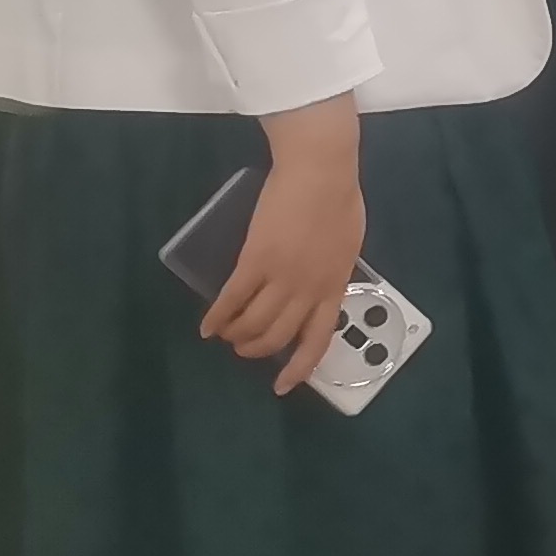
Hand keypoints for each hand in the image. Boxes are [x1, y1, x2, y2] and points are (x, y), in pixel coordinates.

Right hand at [205, 96, 364, 395]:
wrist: (321, 171)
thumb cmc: (339, 198)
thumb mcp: (348, 243)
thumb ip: (334, 268)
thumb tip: (323, 282)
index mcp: (335, 285)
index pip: (319, 339)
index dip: (299, 367)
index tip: (283, 384)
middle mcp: (309, 289)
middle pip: (279, 336)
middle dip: (258, 350)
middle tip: (243, 348)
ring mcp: (282, 277)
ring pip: (254, 323)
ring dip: (236, 335)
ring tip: (225, 336)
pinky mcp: (255, 260)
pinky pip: (232, 298)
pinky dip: (217, 316)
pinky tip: (207, 327)